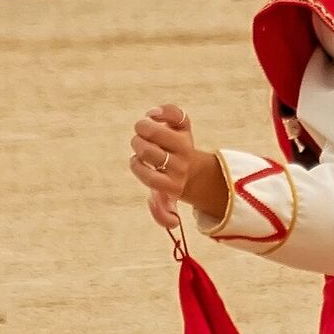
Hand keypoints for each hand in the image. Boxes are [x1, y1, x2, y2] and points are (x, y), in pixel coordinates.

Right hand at [129, 106, 227, 223]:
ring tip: (144, 129)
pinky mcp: (185, 127)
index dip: (138, 167)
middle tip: (140, 144)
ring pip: (156, 131)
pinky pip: (175, 114)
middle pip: (147, 150)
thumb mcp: (166, 201)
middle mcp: (180, 163)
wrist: (196, 170)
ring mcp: (183, 144)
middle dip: (137, 145)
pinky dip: (163, 111)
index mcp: (173, 183)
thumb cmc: (171, 183)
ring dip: (144, 128)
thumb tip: (173, 222)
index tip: (139, 163)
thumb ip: (161, 212)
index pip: (149, 177)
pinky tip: (155, 114)